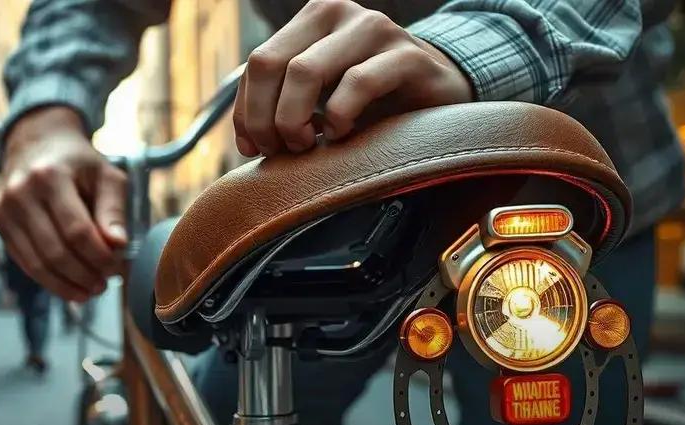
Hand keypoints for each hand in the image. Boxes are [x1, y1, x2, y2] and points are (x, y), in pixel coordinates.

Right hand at [0, 106, 127, 302]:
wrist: (37, 143)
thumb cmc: (78, 163)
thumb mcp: (106, 176)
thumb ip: (114, 210)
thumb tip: (118, 246)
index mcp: (50, 176)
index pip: (76, 230)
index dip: (99, 257)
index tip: (116, 268)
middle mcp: (20, 192)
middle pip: (55, 251)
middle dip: (84, 275)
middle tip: (105, 284)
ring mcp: (4, 209)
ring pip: (37, 264)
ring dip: (67, 285)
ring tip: (91, 290)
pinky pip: (24, 262)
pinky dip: (49, 280)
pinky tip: (71, 286)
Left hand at [233, 0, 472, 156]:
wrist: (440, 93)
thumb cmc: (373, 101)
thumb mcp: (321, 94)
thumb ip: (283, 101)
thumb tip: (245, 140)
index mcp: (312, 18)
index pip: (259, 62)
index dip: (246, 110)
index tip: (252, 148)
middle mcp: (339, 12)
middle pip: (272, 65)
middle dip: (266, 118)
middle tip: (280, 150)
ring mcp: (375, 29)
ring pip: (305, 73)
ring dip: (294, 120)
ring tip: (308, 145)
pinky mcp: (408, 55)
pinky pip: (357, 83)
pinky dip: (339, 116)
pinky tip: (341, 134)